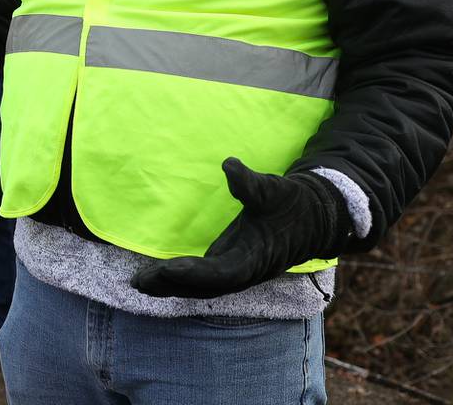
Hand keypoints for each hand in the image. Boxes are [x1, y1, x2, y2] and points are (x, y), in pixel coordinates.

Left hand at [130, 157, 353, 298]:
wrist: (313, 219)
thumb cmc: (291, 203)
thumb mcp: (273, 190)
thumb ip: (249, 183)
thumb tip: (229, 164)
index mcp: (255, 258)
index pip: (221, 272)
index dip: (195, 273)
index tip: (168, 268)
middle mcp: (244, 272)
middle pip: (205, 287)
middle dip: (173, 285)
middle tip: (140, 280)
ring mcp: (237, 272)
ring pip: (202, 287)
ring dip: (172, 287)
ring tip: (139, 283)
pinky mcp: (232, 267)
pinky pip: (204, 280)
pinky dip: (181, 281)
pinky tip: (159, 277)